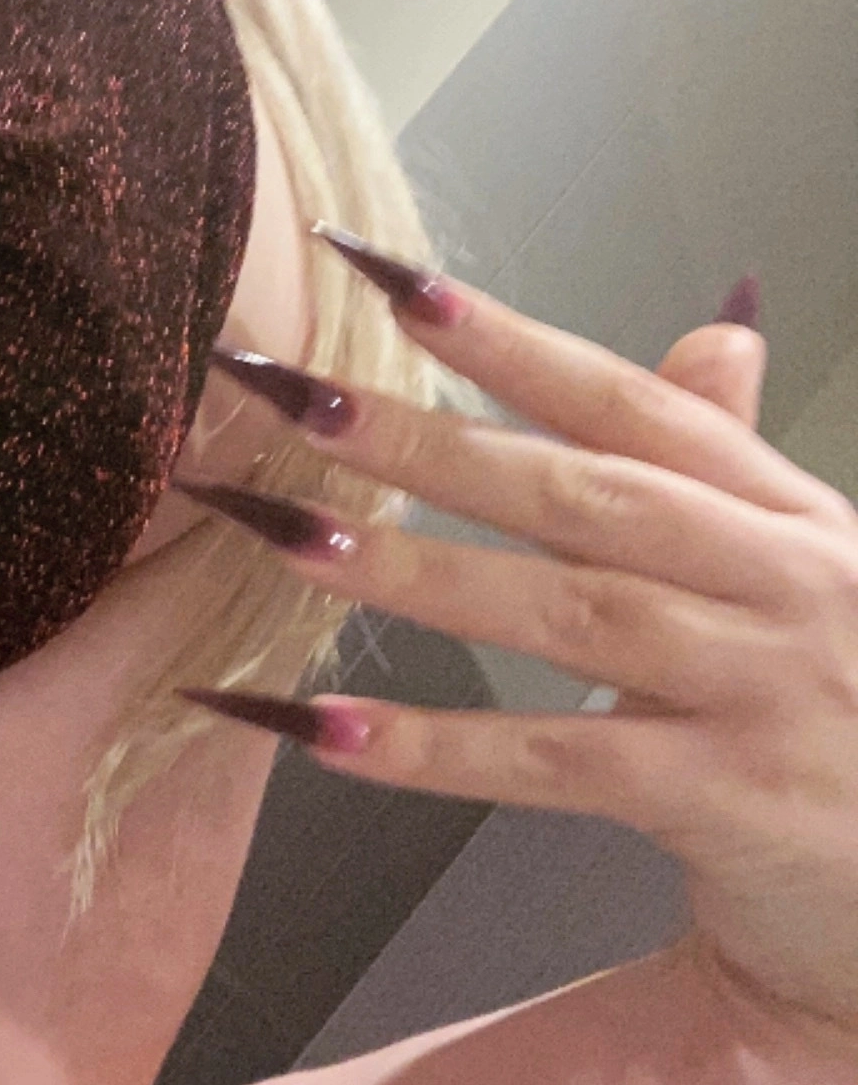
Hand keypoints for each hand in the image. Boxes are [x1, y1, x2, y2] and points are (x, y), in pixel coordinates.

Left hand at [172, 229, 857, 1065]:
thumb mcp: (811, 574)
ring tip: (284, 535)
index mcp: (789, 518)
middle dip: (426, 440)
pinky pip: (554, 766)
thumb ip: (732, 466)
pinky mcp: (730, 803)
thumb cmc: (852, 715)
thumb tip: (714, 333)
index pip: (633, 407)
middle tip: (296, 395)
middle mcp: (784, 587)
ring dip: (412, 572)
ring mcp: (760, 693)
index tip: (387, 282)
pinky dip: (433, 746)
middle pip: (579, 495)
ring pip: (561, 614)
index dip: (510, 341)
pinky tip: (323, 725)